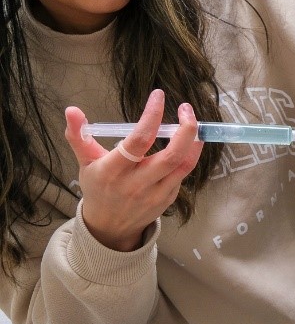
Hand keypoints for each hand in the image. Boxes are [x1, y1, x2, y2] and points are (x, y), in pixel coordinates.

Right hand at [64, 90, 203, 251]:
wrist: (109, 227)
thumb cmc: (98, 187)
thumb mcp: (84, 162)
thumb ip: (79, 135)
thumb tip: (71, 109)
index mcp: (114, 171)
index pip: (139, 140)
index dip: (152, 116)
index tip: (158, 96)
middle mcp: (137, 183)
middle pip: (171, 155)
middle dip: (185, 129)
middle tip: (186, 108)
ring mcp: (156, 193)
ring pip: (184, 165)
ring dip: (194, 141)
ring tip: (192, 122)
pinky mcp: (168, 199)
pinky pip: (183, 174)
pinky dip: (189, 155)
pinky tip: (187, 142)